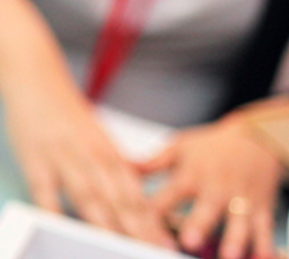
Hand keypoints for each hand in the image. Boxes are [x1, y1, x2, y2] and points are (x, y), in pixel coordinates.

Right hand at [0, 88, 173, 248]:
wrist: (34, 78)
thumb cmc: (65, 112)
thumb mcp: (98, 135)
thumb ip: (116, 163)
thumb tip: (139, 189)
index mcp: (109, 151)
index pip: (135, 193)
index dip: (151, 221)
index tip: (165, 244)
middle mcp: (91, 156)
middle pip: (117, 199)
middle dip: (137, 230)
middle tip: (152, 252)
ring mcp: (63, 158)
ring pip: (87, 197)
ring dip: (104, 226)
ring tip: (117, 250)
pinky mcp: (34, 159)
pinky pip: (44, 192)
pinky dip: (53, 212)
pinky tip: (60, 231)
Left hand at [142, 117, 283, 258]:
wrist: (255, 138)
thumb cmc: (211, 146)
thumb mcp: (179, 148)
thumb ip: (151, 163)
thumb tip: (120, 167)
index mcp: (190, 175)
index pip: (169, 194)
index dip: (156, 210)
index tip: (142, 225)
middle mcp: (215, 188)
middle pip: (205, 209)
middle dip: (198, 225)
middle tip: (189, 242)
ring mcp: (240, 199)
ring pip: (238, 222)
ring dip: (233, 239)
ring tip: (227, 255)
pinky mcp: (261, 207)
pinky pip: (264, 228)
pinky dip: (264, 244)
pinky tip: (260, 258)